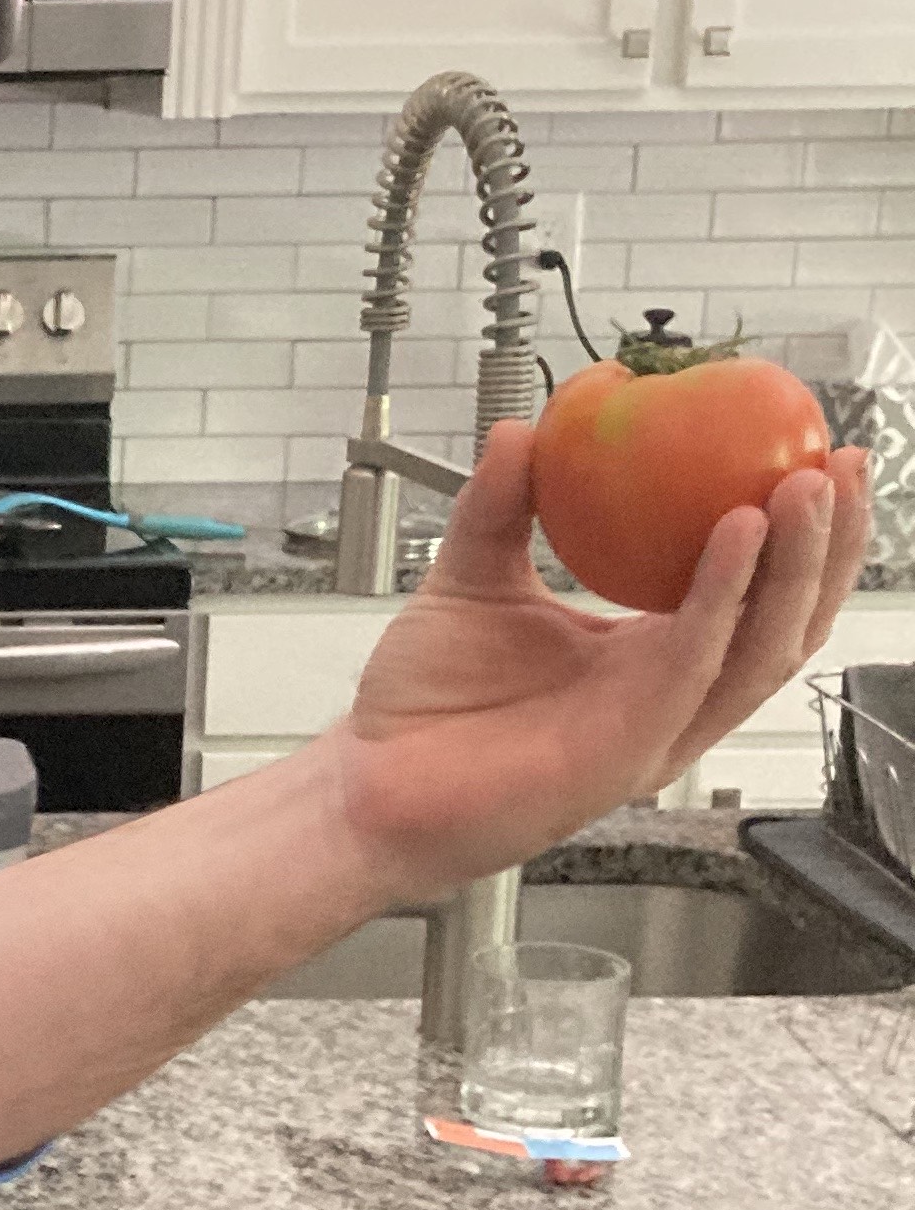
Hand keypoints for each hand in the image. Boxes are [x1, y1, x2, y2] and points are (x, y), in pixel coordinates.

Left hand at [330, 421, 869, 899]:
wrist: (367, 781)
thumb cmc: (423, 705)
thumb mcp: (472, 577)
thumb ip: (502, 504)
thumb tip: (527, 427)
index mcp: (651, 662)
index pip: (755, 598)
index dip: (799, 536)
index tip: (816, 458)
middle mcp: (668, 701)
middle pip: (784, 624)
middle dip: (829, 546)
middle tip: (842, 465)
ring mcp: (655, 731)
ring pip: (760, 648)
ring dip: (795, 564)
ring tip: (807, 487)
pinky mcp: (626, 752)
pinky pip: (690, 664)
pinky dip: (721, 595)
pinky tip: (735, 534)